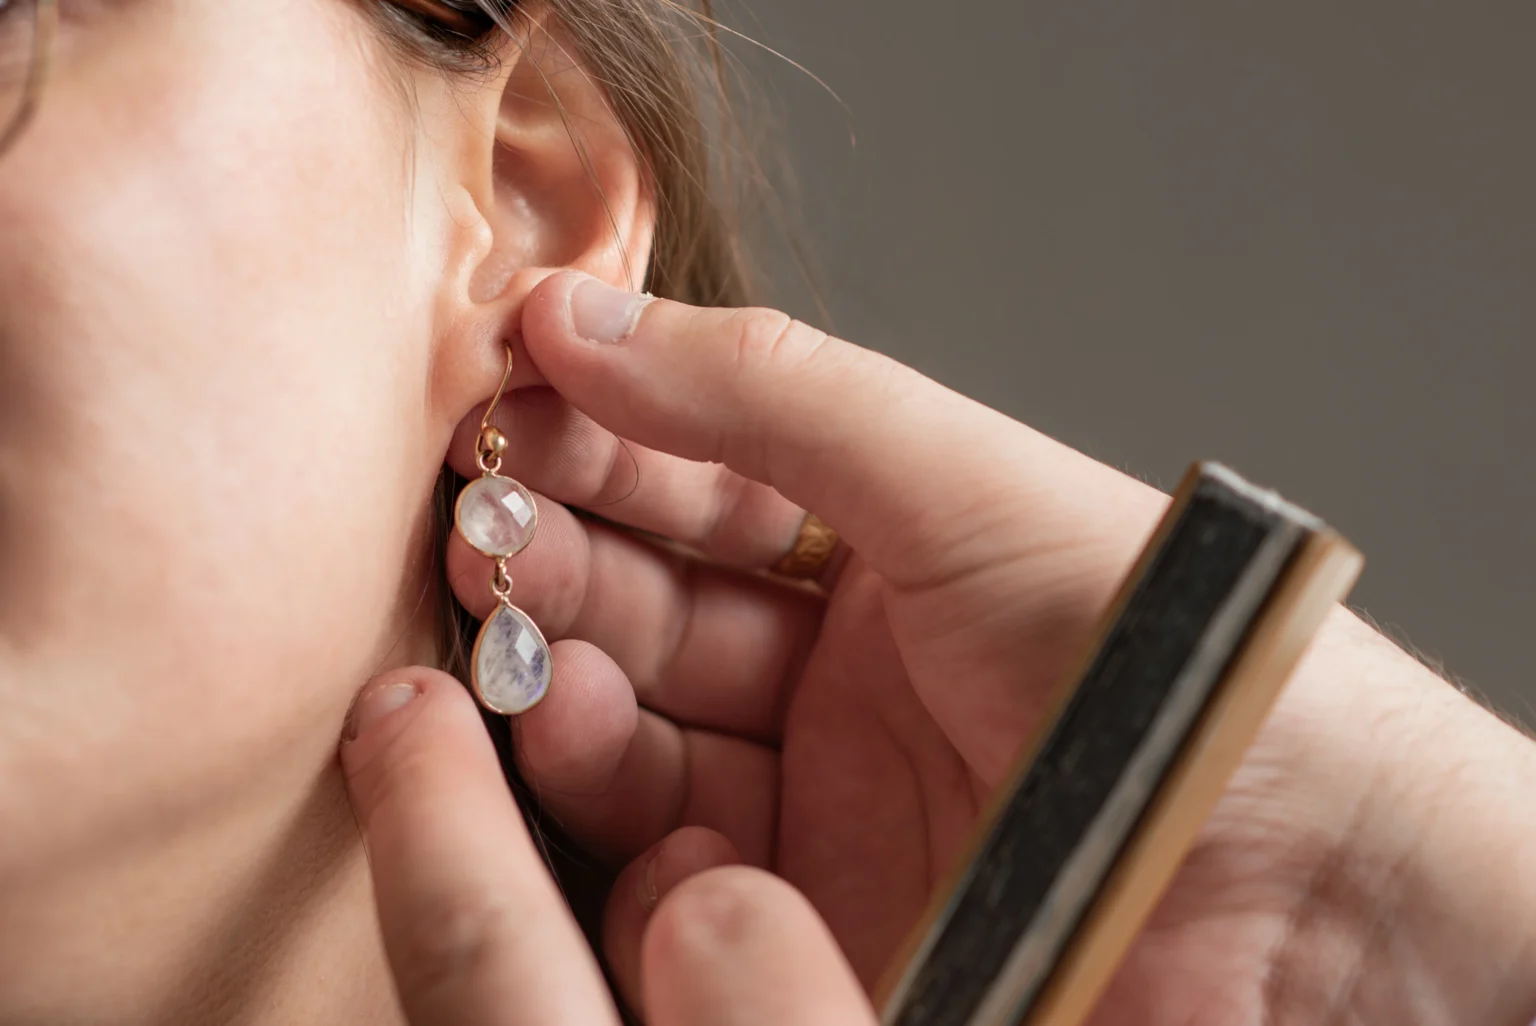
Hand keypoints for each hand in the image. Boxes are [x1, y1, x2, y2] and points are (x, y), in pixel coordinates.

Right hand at [417, 272, 1535, 1023]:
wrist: (1287, 882)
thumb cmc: (1157, 661)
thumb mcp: (958, 483)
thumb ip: (770, 396)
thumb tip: (589, 318)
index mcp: (891, 556)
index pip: (710, 484)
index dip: (611, 437)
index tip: (514, 396)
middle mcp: (849, 677)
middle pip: (659, 603)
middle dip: (563, 551)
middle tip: (487, 514)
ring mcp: (822, 800)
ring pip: (642, 727)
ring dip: (565, 669)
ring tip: (521, 629)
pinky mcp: (805, 923)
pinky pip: (664, 861)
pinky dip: (609, 802)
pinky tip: (583, 737)